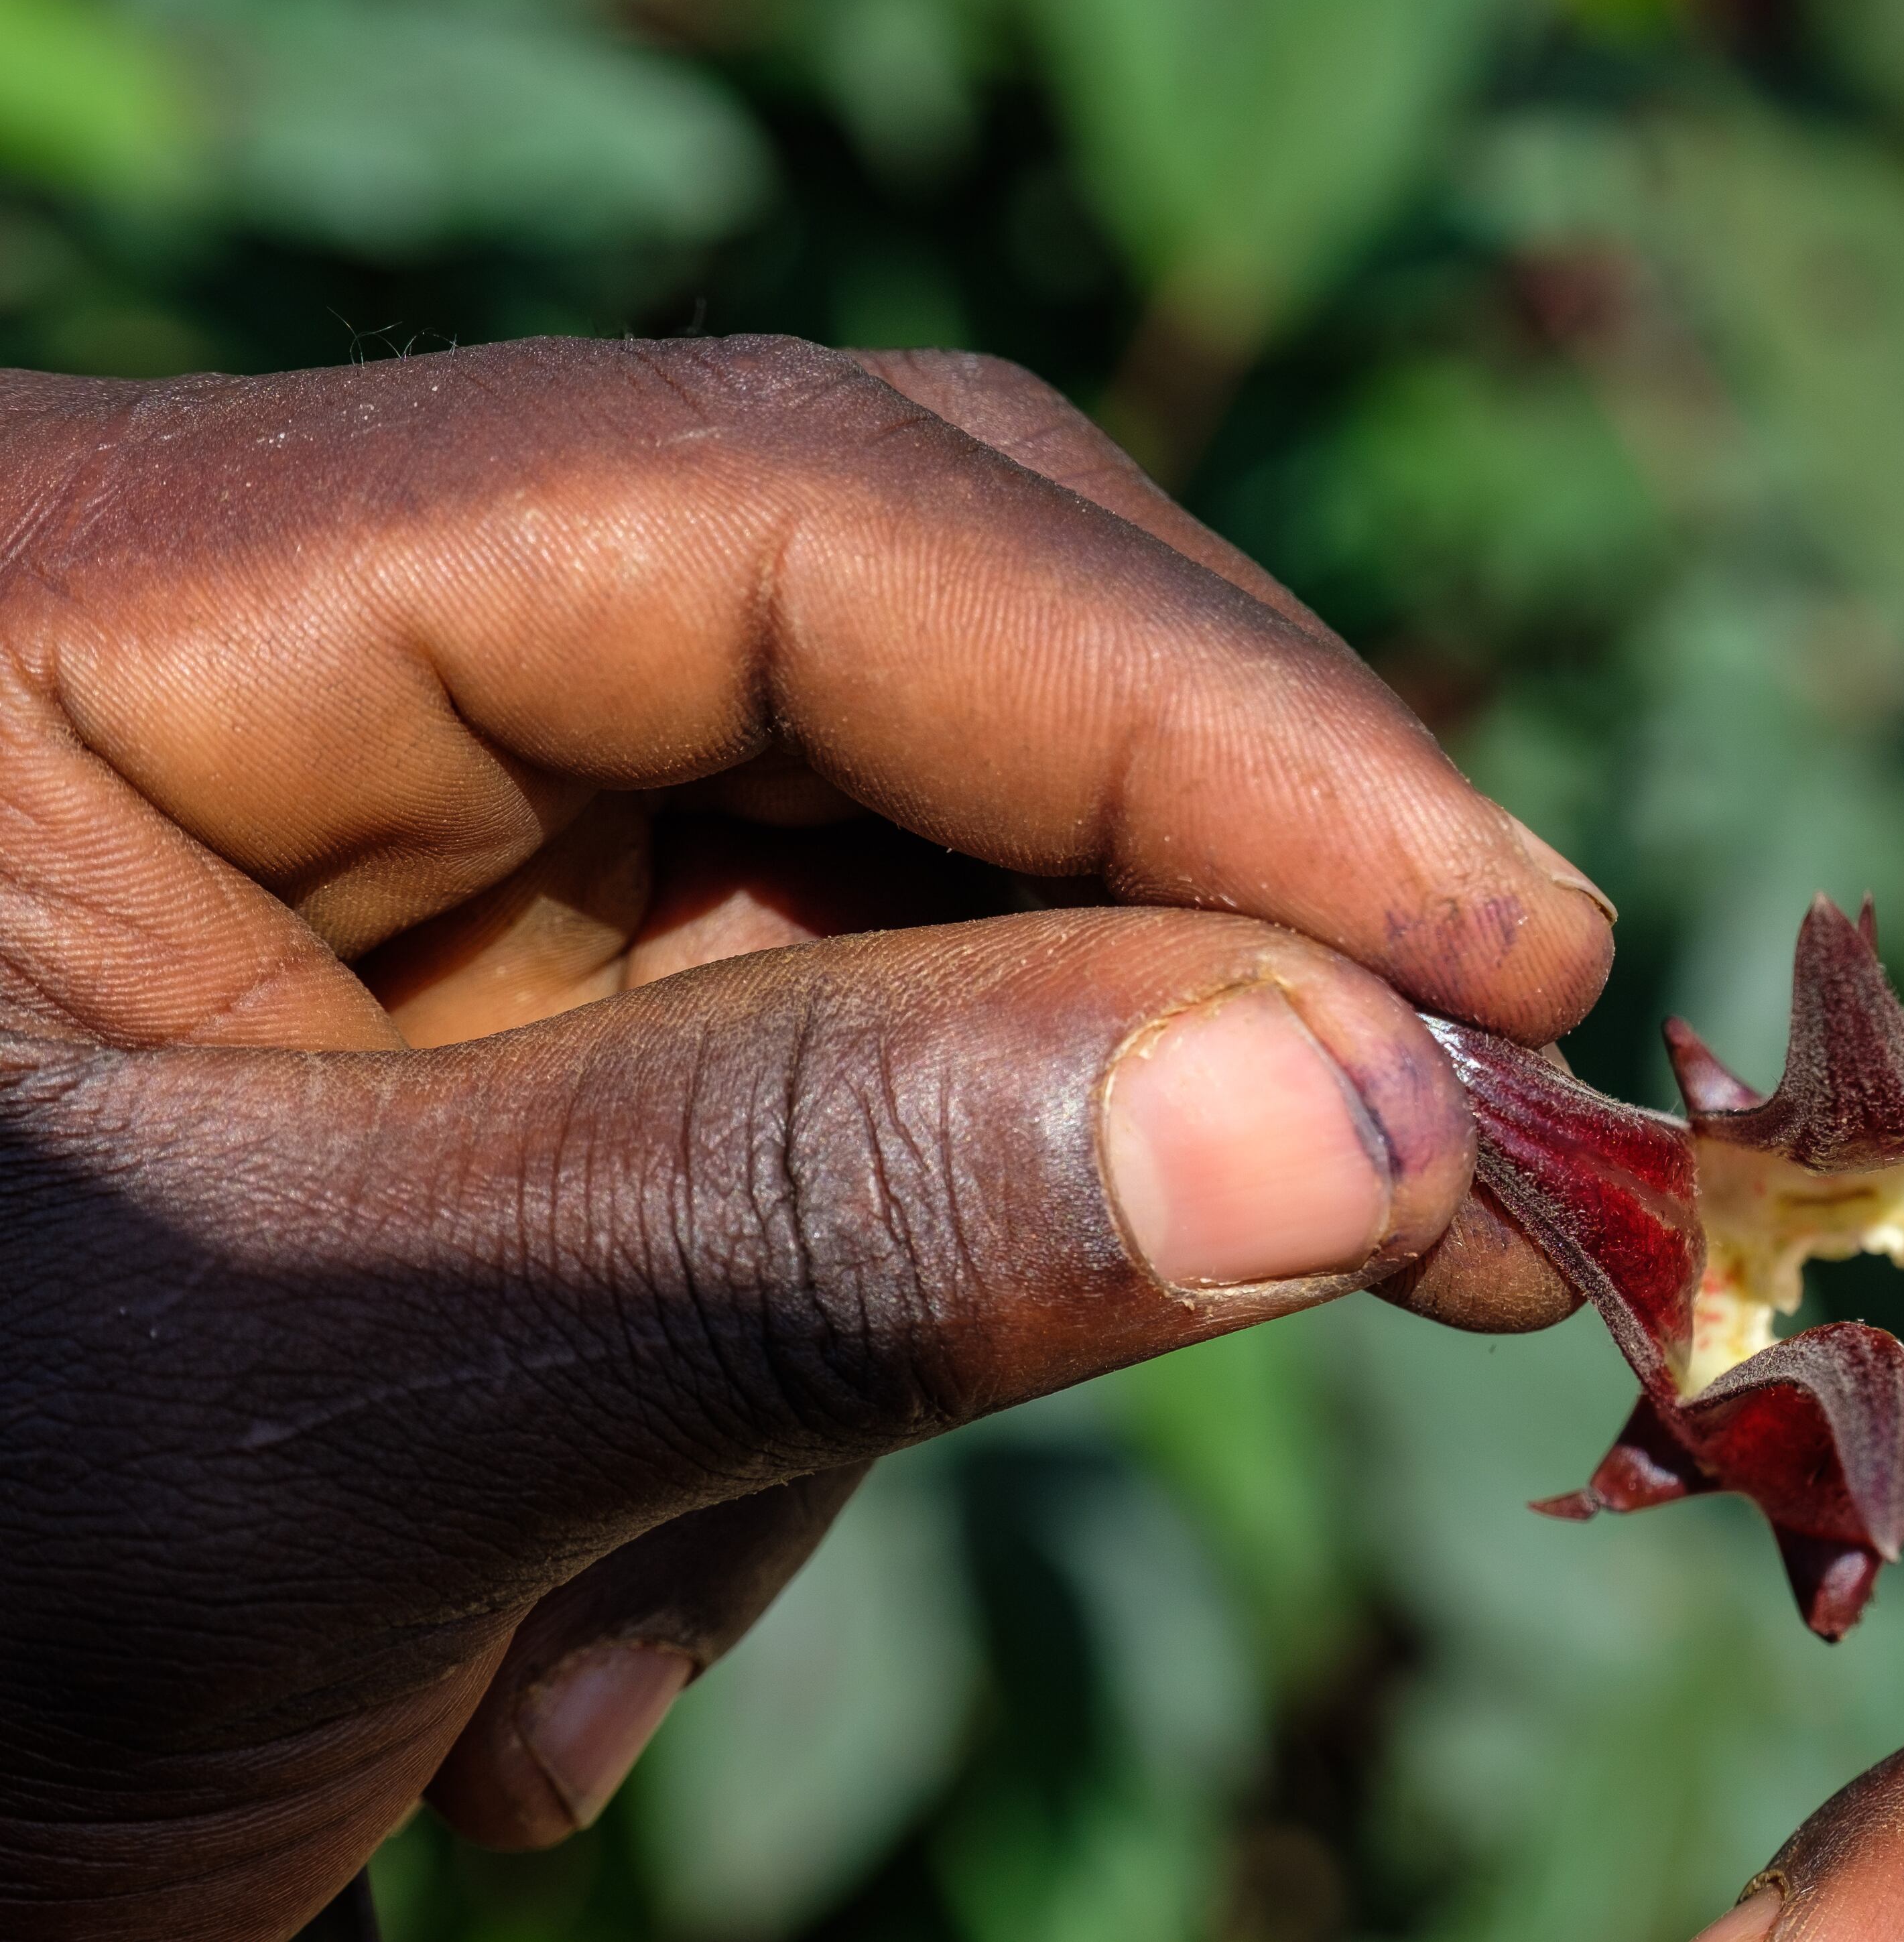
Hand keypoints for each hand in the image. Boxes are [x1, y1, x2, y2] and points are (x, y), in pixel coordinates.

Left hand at [0, 337, 1610, 1937]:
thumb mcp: (306, 1438)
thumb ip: (819, 1219)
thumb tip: (1376, 1105)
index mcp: (94, 586)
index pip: (769, 511)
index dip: (1197, 713)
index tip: (1511, 948)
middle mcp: (257, 636)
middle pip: (867, 636)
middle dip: (1158, 936)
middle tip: (1457, 1164)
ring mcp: (359, 829)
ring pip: (867, 895)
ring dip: (911, 1256)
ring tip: (650, 1617)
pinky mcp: (442, 1013)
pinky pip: (781, 1083)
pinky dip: (789, 1359)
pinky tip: (568, 1642)